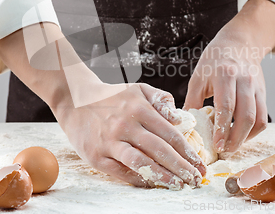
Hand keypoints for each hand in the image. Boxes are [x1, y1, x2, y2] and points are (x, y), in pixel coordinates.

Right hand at [54, 82, 206, 188]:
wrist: (75, 100)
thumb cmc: (112, 97)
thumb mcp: (138, 89)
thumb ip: (161, 99)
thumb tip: (179, 118)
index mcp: (138, 108)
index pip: (169, 133)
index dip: (187, 150)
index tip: (199, 163)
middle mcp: (125, 125)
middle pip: (160, 150)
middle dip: (181, 167)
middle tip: (195, 179)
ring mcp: (110, 141)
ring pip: (141, 162)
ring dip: (163, 176)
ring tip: (178, 185)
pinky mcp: (96, 156)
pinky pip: (121, 171)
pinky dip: (138, 179)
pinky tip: (153, 183)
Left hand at [184, 31, 267, 152]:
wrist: (238, 44)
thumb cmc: (214, 61)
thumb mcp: (198, 78)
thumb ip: (192, 101)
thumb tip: (186, 126)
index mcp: (224, 75)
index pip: (226, 106)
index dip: (222, 128)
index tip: (216, 145)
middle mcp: (244, 81)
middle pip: (245, 116)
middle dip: (235, 138)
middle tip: (224, 151)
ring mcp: (256, 87)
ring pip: (257, 118)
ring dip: (246, 137)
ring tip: (232, 147)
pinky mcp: (263, 93)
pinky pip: (263, 117)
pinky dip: (254, 130)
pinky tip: (241, 136)